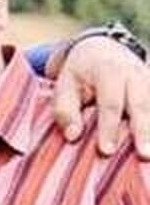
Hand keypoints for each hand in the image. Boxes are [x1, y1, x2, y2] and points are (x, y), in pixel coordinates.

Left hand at [51, 36, 149, 158]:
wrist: (101, 49)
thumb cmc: (78, 75)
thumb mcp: (64, 86)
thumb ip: (65, 111)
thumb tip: (73, 136)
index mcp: (109, 71)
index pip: (110, 103)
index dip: (109, 127)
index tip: (106, 150)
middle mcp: (134, 73)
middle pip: (141, 104)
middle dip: (143, 131)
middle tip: (144, 155)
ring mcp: (149, 79)